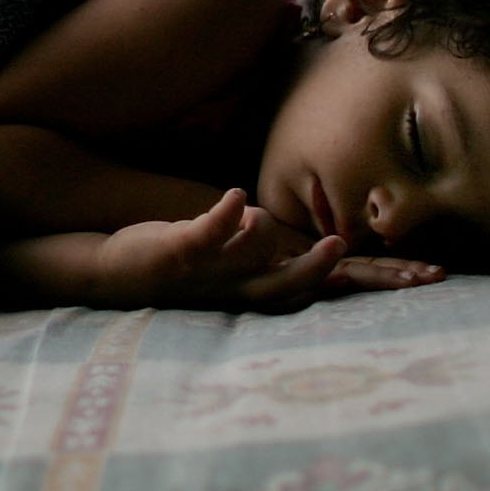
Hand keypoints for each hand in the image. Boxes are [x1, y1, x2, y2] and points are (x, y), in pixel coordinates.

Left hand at [103, 189, 362, 310]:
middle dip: (312, 269)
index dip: (337, 288)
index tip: (372, 280)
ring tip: (253, 213)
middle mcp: (228, 290)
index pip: (299, 295)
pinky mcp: (178, 251)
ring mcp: (203, 273)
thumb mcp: (225, 268)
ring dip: (257, 229)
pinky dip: (225, 213)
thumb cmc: (181, 265)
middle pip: (280, 287)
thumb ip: (260, 257)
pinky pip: (208, 232)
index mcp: (244, 293)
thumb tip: (295, 239)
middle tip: (339, 245)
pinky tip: (235, 195)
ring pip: (246, 254)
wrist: (117, 275)